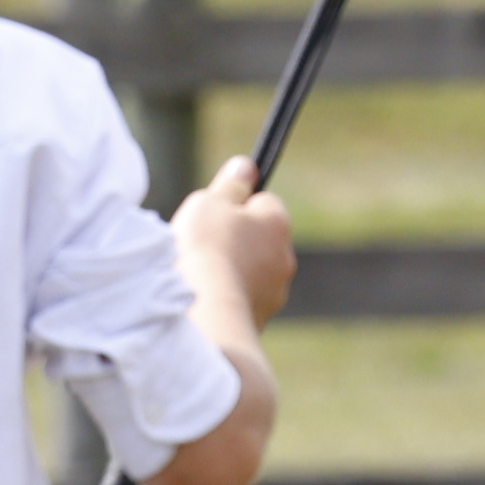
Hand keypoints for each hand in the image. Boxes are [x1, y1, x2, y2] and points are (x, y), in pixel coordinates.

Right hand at [173, 158, 296, 323]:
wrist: (207, 312)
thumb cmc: (206, 250)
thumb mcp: (210, 203)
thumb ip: (230, 185)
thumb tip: (246, 166)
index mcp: (276, 222)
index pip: (264, 201)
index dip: (237, 205)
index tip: (215, 212)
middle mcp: (285, 255)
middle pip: (259, 239)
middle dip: (236, 241)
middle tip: (202, 245)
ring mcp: (276, 290)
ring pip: (253, 272)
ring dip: (232, 271)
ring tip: (199, 275)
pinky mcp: (262, 318)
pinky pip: (244, 300)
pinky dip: (228, 298)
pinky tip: (205, 299)